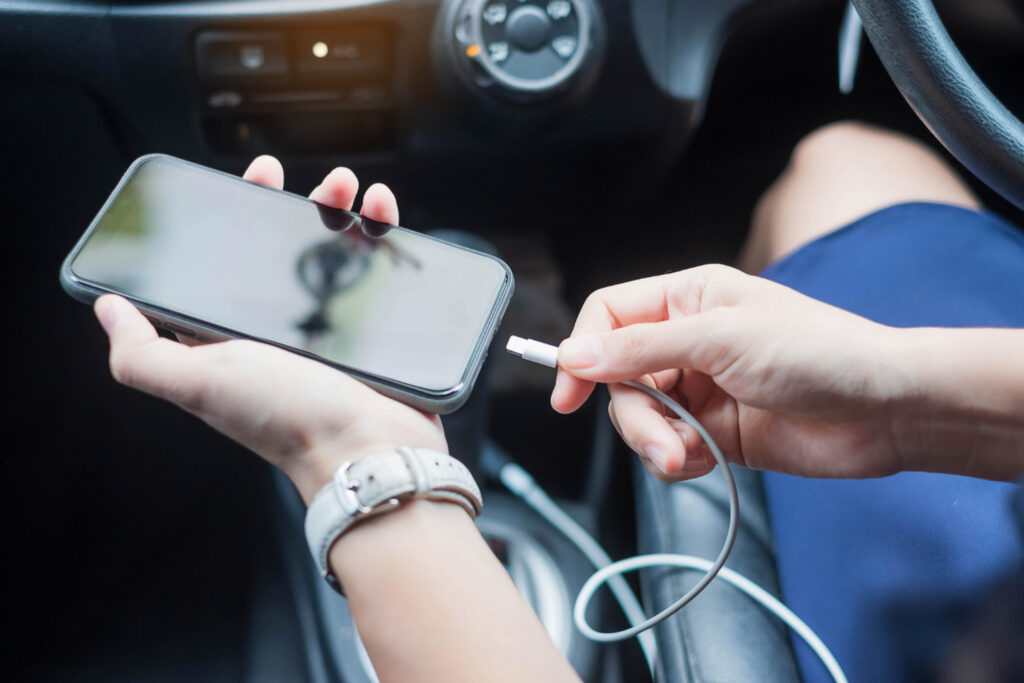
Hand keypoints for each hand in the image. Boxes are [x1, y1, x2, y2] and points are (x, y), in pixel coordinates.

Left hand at [93, 155, 446, 501]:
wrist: (370, 448)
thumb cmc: (286, 420)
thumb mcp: (199, 383)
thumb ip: (142, 356)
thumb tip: (108, 310)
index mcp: (233, 339)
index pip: (220, 268)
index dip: (226, 223)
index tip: (240, 186)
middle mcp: (279, 332)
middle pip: (278, 251)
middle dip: (283, 206)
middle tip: (286, 179)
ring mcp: (331, 328)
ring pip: (331, 251)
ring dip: (336, 208)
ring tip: (347, 188)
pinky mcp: (374, 327)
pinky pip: (377, 269)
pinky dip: (379, 232)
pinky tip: (378, 211)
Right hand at [551, 264, 908, 480]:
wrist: (883, 411)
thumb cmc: (820, 352)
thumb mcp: (722, 339)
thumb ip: (641, 348)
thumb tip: (573, 354)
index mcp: (687, 299)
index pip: (608, 316)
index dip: (580, 351)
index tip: (568, 392)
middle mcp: (687, 341)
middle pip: (617, 376)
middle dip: (632, 414)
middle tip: (660, 439)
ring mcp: (699, 387)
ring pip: (639, 417)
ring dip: (655, 442)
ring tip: (688, 455)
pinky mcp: (713, 430)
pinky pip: (667, 447)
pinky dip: (677, 460)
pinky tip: (705, 460)